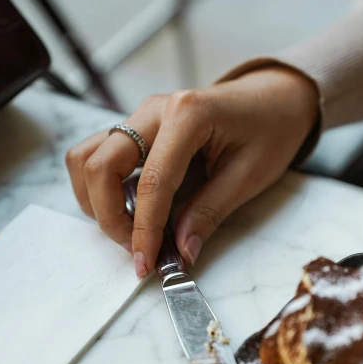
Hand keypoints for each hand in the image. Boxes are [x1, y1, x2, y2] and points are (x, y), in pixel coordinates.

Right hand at [65, 68, 318, 276]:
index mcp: (188, 114)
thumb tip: (180, 253)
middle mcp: (154, 109)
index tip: (147, 264)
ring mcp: (141, 115)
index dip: (145, 229)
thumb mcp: (250, 175)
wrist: (274, 99)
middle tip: (138, 250)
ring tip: (129, 230)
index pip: (151, 181)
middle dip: (109, 217)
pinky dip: (100, 186)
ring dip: (95, 200)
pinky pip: (99, 154)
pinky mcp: (137, 127)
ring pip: (87, 157)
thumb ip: (209, 212)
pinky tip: (127, 208)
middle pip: (100, 165)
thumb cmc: (270, 130)